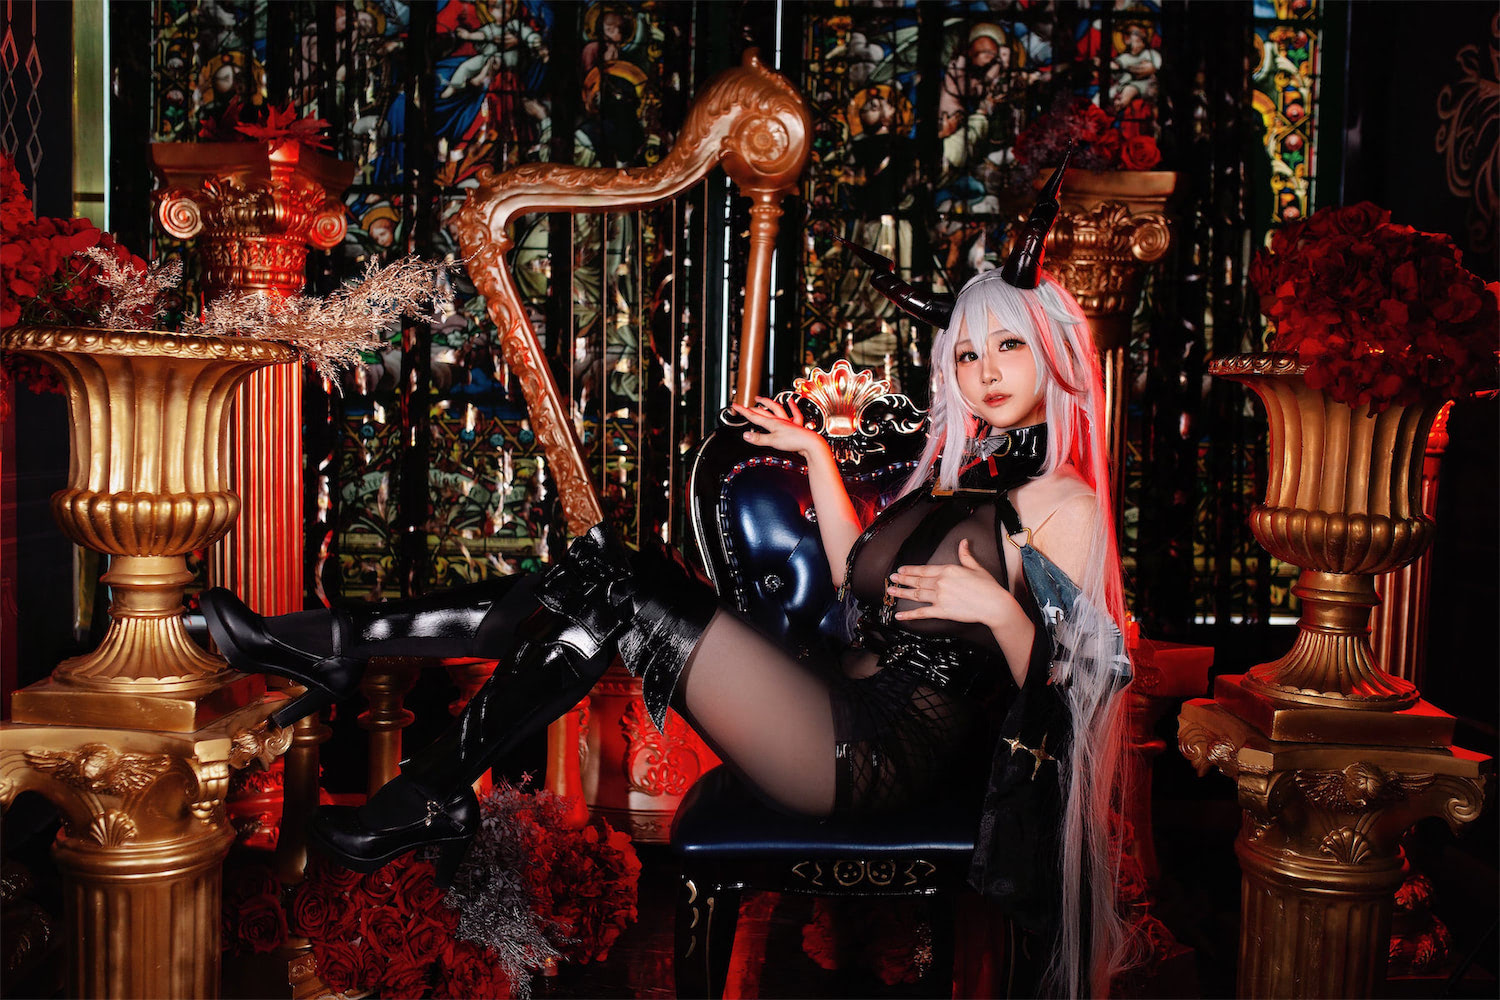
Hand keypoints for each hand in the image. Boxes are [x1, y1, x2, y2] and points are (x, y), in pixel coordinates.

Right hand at [731, 396, 827, 459]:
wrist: (810, 443)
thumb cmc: (794, 441)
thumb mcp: (772, 441)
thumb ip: (758, 439)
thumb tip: (746, 435)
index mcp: (772, 423)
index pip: (754, 416)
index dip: (743, 411)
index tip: (735, 406)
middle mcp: (780, 420)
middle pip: (763, 412)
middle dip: (752, 408)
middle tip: (744, 406)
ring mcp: (788, 422)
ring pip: (776, 409)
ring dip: (768, 403)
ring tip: (761, 399)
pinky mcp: (796, 426)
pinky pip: (794, 414)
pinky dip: (792, 407)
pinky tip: (791, 401)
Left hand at [887, 539, 1019, 628]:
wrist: (994, 604)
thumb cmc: (987, 587)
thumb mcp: (975, 567)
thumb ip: (965, 555)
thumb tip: (963, 542)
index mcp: (947, 570)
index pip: (924, 569)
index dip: (911, 570)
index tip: (902, 569)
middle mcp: (940, 582)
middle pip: (917, 581)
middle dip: (903, 579)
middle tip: (892, 579)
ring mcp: (940, 597)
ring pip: (916, 594)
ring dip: (902, 593)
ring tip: (891, 592)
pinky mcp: (942, 611)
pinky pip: (922, 613)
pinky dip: (909, 615)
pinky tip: (899, 615)